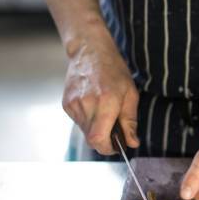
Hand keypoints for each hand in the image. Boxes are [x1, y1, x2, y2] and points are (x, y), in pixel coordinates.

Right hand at [62, 31, 139, 154]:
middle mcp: (87, 104)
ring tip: (104, 112)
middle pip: (91, 139)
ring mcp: (73, 104)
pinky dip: (88, 120)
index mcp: (106, 102)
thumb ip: (130, 121)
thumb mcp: (131, 94)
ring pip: (85, 131)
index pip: (99, 139)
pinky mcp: (66, 104)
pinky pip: (78, 122)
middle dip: (104, 140)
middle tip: (115, 130)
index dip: (107, 148)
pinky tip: (94, 106)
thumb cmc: (114, 70)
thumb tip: (132, 142)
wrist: (90, 51)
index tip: (117, 146)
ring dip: (96, 129)